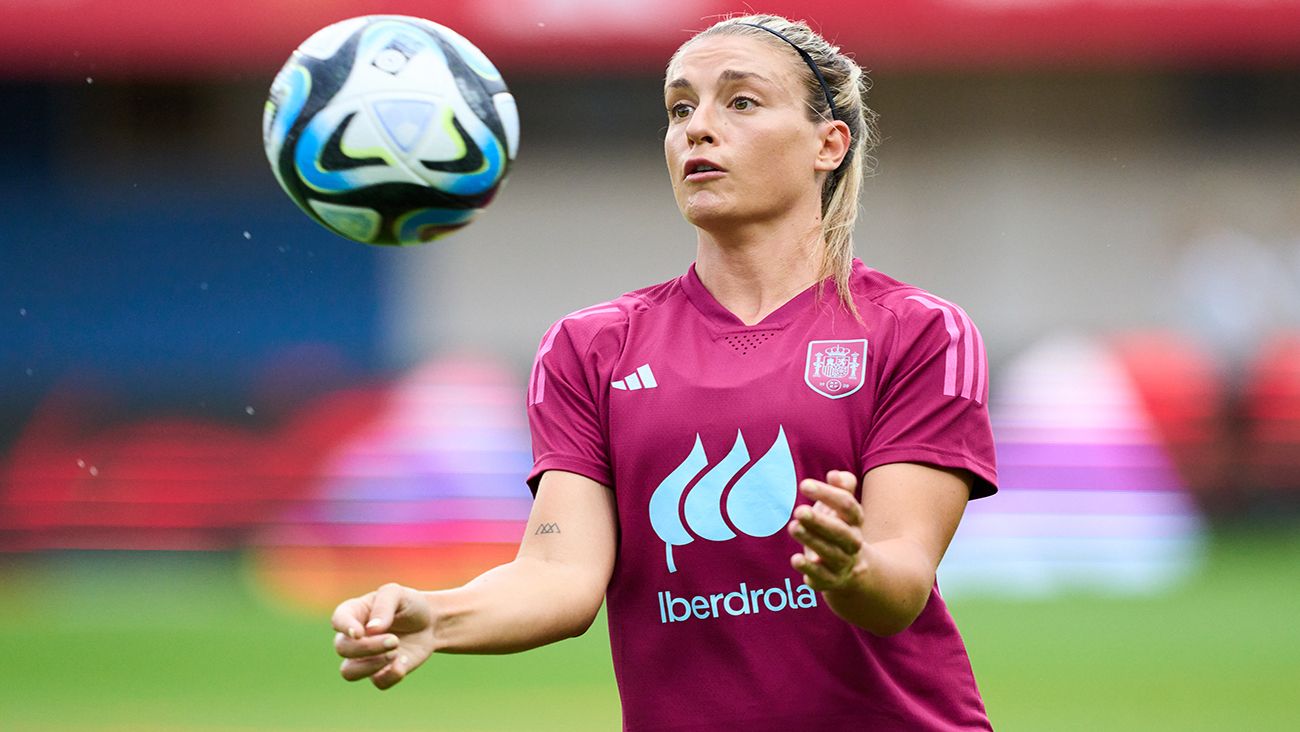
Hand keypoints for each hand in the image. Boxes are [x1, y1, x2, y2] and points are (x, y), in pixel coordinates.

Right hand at [331, 582, 435, 689]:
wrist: (430, 623)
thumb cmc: (409, 604)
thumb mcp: (398, 594)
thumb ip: (384, 605)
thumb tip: (371, 629)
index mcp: (354, 613)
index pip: (338, 620)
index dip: (344, 628)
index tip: (360, 633)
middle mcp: (353, 638)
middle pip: (343, 648)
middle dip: (368, 647)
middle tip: (394, 640)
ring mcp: (364, 658)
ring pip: (349, 672)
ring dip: (371, 666)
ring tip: (395, 653)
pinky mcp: (380, 673)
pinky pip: (377, 683)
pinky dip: (390, 675)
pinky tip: (403, 663)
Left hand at [788, 470, 864, 590]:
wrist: (852, 570)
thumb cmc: (839, 528)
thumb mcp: (842, 508)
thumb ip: (843, 487)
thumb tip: (835, 475)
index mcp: (855, 522)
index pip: (847, 506)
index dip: (827, 494)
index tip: (804, 485)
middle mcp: (852, 543)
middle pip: (841, 533)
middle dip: (820, 522)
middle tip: (798, 511)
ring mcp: (842, 563)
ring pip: (831, 554)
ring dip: (812, 541)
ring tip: (793, 527)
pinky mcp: (830, 580)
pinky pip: (822, 578)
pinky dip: (810, 570)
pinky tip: (795, 559)